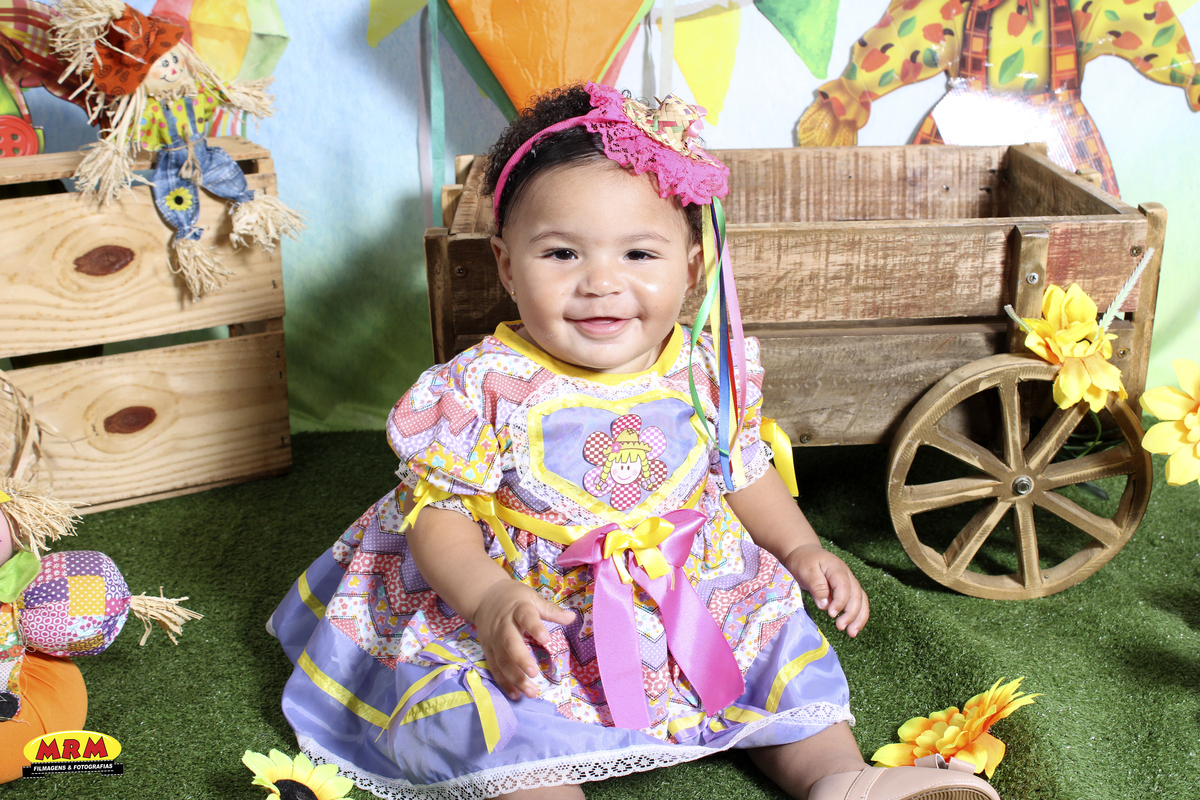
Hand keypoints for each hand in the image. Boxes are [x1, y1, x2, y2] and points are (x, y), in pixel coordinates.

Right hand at [471, 578, 575, 700]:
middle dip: (521, 659)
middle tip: (534, 673)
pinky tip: (516, 694)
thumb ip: (551, 610)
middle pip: (510, 642)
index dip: (535, 628)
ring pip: (501, 660)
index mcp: (517, 609)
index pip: (526, 617)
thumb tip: (572, 617)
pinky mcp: (487, 650)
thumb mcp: (532, 598)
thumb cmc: (514, 598)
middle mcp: (503, 625)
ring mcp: (493, 639)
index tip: (546, 639)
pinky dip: (503, 682)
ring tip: (531, 692)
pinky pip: (494, 668)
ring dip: (515, 677)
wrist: (484, 596)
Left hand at [781, 544, 869, 637]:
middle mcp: (848, 575)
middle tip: (841, 627)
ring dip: (859, 617)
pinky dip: (857, 615)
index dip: (840, 601)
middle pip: (857, 595)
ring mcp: (849, 582)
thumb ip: (817, 586)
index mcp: (837, 568)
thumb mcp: (806, 570)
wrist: (804, 553)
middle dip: (851, 613)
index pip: (844, 586)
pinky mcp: (847, 590)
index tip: (831, 614)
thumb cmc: (804, 561)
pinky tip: (853, 628)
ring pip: (861, 600)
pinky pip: (858, 602)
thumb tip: (825, 605)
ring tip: (851, 633)